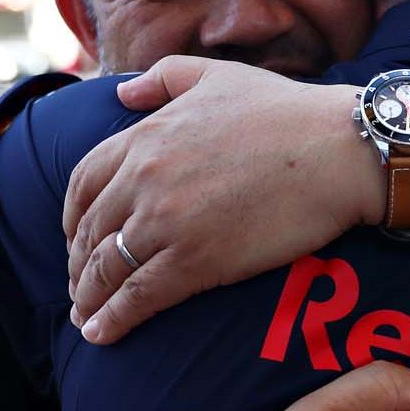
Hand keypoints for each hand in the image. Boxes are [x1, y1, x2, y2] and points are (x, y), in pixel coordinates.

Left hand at [63, 56, 371, 342]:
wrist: (336, 149)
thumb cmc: (287, 111)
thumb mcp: (217, 76)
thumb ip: (164, 79)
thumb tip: (123, 93)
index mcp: (145, 137)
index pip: (83, 183)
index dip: (73, 216)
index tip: (77, 236)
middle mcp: (144, 179)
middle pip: (89, 230)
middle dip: (78, 263)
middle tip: (81, 284)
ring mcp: (165, 221)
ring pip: (106, 268)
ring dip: (89, 297)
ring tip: (86, 317)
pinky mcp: (194, 261)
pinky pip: (137, 297)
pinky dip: (112, 318)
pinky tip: (102, 334)